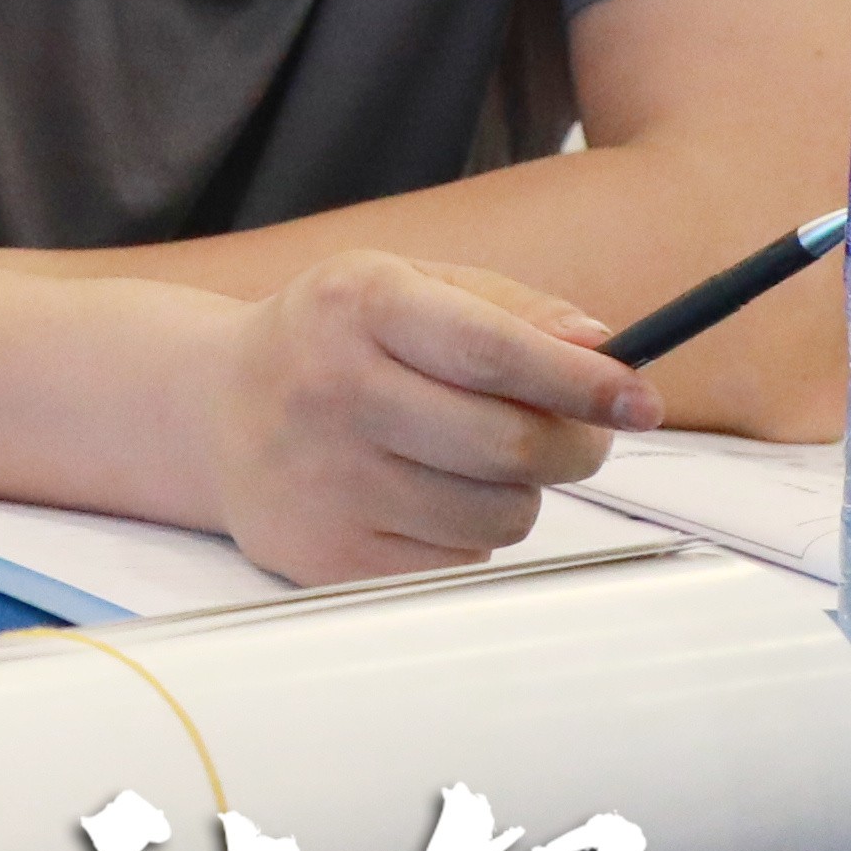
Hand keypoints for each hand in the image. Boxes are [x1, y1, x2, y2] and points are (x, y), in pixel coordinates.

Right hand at [197, 252, 656, 583]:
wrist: (209, 409)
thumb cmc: (334, 340)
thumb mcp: (406, 286)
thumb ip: (510, 309)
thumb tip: (603, 351)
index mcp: (358, 304)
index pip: (497, 353)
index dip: (584, 383)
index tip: (640, 398)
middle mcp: (332, 388)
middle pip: (513, 447)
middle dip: (576, 445)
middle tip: (576, 434)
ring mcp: (324, 480)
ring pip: (501, 517)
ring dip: (517, 494)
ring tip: (470, 461)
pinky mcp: (326, 555)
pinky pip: (460, 564)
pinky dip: (468, 536)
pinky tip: (423, 498)